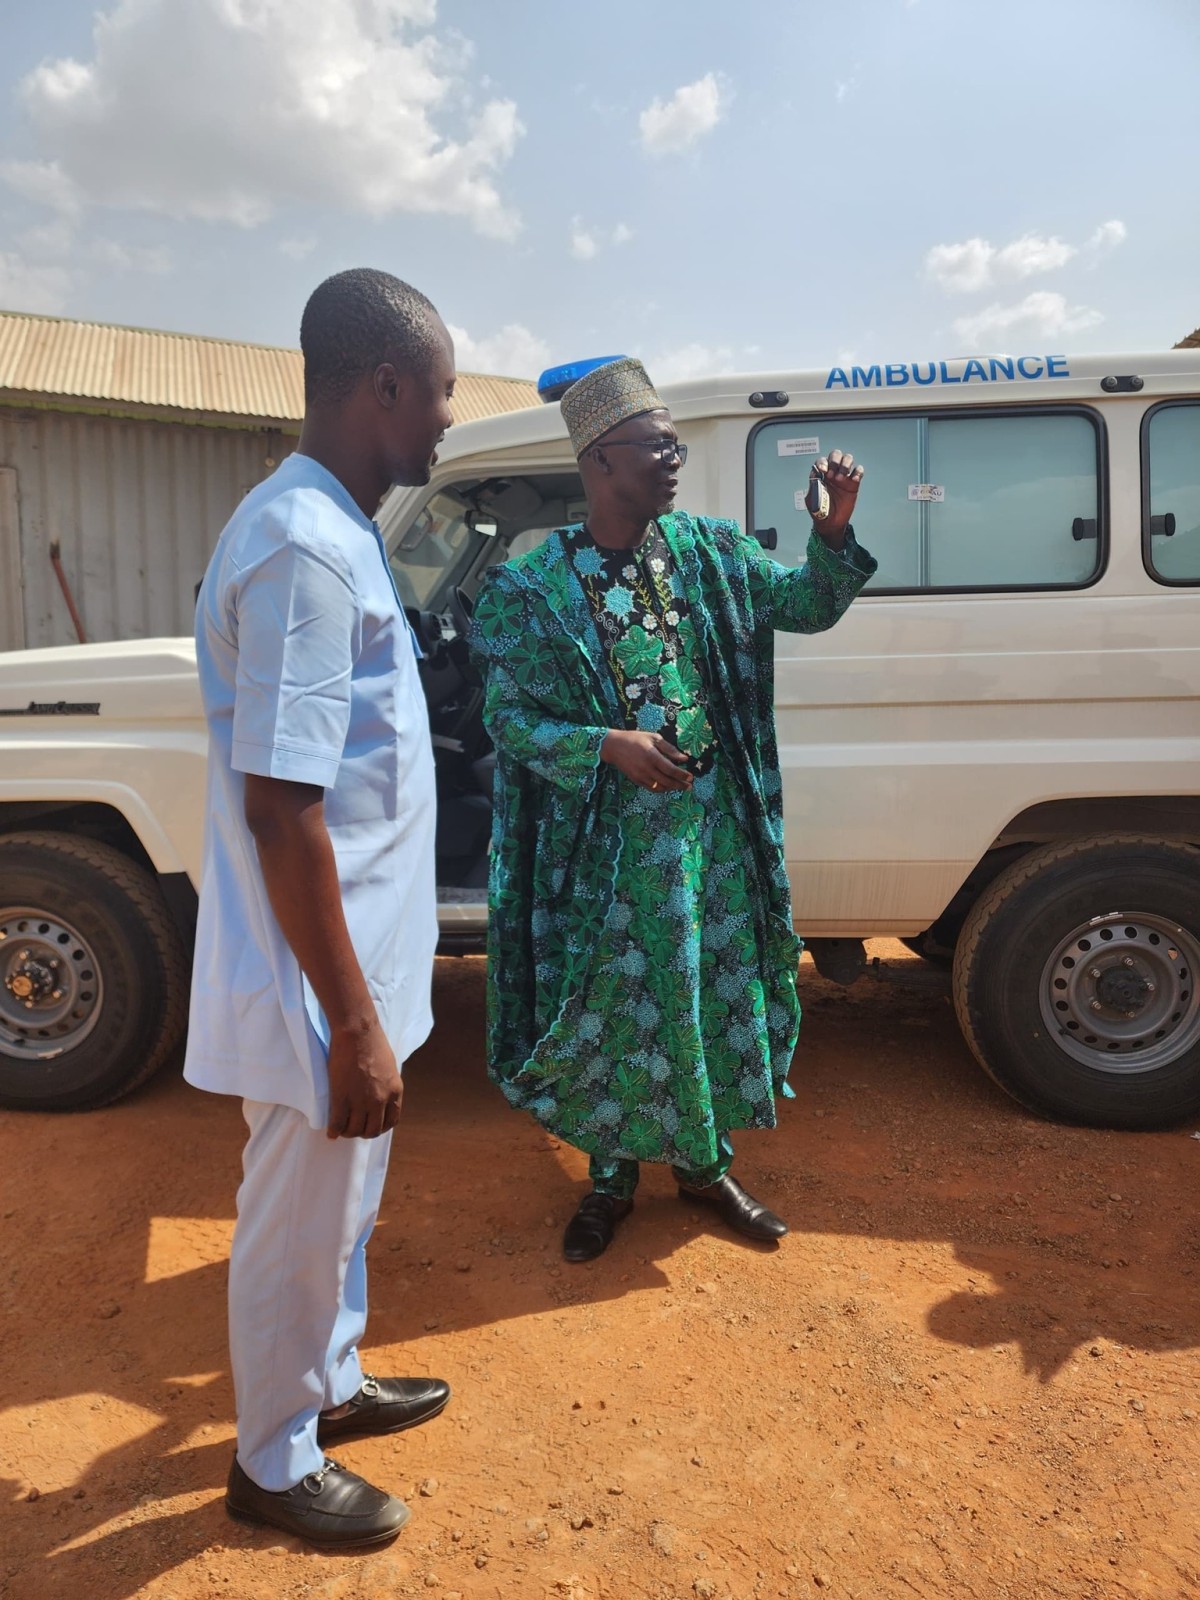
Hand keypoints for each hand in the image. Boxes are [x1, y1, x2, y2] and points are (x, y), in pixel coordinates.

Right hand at [326, 1019, 402, 1138]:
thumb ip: (386, 1084)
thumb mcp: (389, 1067)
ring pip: (355, 1130)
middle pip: (372, 1130)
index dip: (380, 1127)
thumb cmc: (373, 1042)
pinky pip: (338, 1123)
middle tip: (354, 1128)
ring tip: (341, 1129)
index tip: (371, 1125)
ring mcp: (361, 1100)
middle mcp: (380, 1100)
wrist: (357, 1032)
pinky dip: (334, 1131)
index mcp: (395, 1091)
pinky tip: (330, 1132)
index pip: (391, 1121)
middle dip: (363, 1132)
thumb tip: (380, 1093)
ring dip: (347, 1132)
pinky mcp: (342, 1097)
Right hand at [600, 728, 692, 791]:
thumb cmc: (635, 739)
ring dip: (672, 788)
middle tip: (690, 786)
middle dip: (680, 785)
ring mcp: (640, 776)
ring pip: (660, 787)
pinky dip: (661, 789)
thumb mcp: (653, 738)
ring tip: (680, 787)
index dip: (682, 775)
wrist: (613, 746)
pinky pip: (651, 788)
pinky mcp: (636, 780)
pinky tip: (667, 787)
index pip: (670, 769)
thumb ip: (669, 749)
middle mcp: (646, 768)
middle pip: (667, 781)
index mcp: (652, 756)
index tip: (691, 777)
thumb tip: (684, 758)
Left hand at [811, 448, 863, 547]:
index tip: (823, 470)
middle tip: (832, 474)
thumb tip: (815, 472)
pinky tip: (854, 480)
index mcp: (821, 474)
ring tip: (841, 478)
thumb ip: (813, 484)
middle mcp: (833, 472)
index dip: (823, 462)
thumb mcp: (811, 498)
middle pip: (836, 455)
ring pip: (848, 459)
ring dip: (845, 464)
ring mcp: (844, 477)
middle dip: (835, 460)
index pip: (822, 460)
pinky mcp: (854, 483)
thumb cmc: (819, 510)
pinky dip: (858, 472)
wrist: (830, 522)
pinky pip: (859, 471)